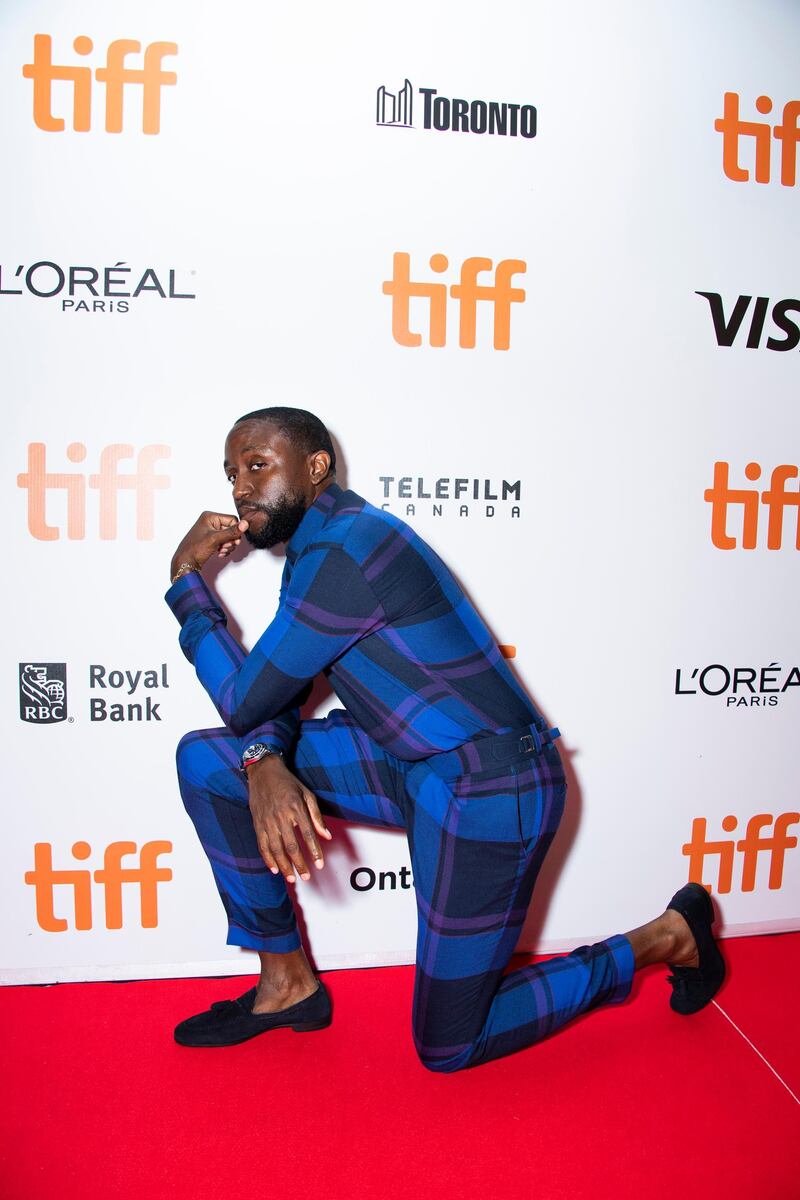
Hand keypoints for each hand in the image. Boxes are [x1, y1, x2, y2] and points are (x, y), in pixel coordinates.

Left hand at [169, 511, 248, 581]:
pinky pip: (224, 542)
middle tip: (224, 546)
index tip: (232, 541)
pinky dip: (224, 548)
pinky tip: (219, 553)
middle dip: (230, 540)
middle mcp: (210, 522)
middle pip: (231, 529)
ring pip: (229, 537)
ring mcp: (210, 531)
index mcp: (210, 516)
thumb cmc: (194, 549)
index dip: (235, 531)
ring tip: (220, 550)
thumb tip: (245, 524)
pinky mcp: (211, 539)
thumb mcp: (215, 539)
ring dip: (228, 546)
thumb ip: (232, 532)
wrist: (185, 563)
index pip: (232, 520)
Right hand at [247, 754, 331, 882]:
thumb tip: (326, 835)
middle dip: (299, 864)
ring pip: (276, 850)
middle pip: (291, 847)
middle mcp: (281, 816)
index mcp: (296, 808)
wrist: (264, 773)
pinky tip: (275, 869)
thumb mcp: (307, 794)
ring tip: (292, 878)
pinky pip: (262, 846)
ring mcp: (267, 821)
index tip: (320, 864)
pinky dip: (268, 859)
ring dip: (284, 866)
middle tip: (306, 877)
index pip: (307, 835)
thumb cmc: (288, 783)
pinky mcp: (257, 824)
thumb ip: (317, 816)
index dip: (315, 852)